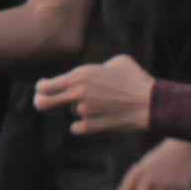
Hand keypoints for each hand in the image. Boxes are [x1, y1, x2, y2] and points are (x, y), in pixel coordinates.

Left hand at [37, 55, 156, 137]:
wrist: (149, 103)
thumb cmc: (136, 79)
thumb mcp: (117, 61)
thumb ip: (99, 67)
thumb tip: (97, 72)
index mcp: (79, 75)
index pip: (46, 85)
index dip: (42, 87)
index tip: (44, 88)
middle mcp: (77, 93)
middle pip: (43, 102)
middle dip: (40, 102)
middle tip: (40, 102)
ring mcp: (83, 111)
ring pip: (71, 112)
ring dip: (79, 109)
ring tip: (100, 105)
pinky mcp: (92, 127)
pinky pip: (77, 128)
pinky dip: (83, 125)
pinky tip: (93, 120)